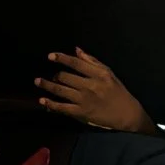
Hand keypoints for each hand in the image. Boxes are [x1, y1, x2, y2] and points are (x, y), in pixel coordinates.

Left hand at [36, 49, 153, 130]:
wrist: (126, 114)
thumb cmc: (118, 91)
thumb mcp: (108, 73)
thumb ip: (92, 61)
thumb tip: (76, 50)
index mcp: (98, 74)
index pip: (76, 63)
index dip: (62, 58)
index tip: (50, 56)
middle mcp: (90, 86)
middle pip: (66, 76)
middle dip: (55, 74)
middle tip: (52, 75)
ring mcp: (84, 100)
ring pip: (61, 90)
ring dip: (47, 85)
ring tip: (37, 81)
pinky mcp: (81, 113)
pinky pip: (62, 107)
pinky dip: (50, 104)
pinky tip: (42, 100)